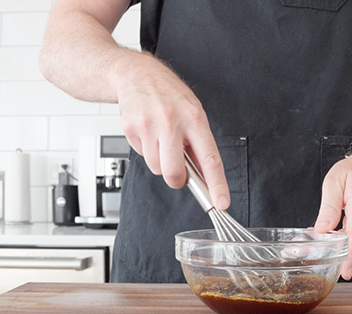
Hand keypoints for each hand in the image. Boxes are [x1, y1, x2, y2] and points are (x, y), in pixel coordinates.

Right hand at [111, 52, 229, 209]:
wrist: (136, 74)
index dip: (217, 184)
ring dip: (160, 162)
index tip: (221, 202)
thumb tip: (204, 175)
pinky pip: (141, 155)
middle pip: (174, 172)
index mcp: (195, 118)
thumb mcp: (193, 112)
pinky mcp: (130, 128)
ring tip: (161, 140)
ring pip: (156, 167)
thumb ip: (198, 143)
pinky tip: (148, 133)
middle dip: (177, 180)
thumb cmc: (169, 95)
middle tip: (179, 172)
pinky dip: (146, 150)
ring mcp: (149, 125)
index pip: (210, 159)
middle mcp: (171, 122)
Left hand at [313, 151, 351, 279]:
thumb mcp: (334, 181)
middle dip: (330, 250)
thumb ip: (329, 207)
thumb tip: (322, 229)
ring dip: (337, 243)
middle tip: (304, 249)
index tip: (345, 272)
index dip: (351, 257)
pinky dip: (345, 238)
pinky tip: (335, 229)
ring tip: (319, 232)